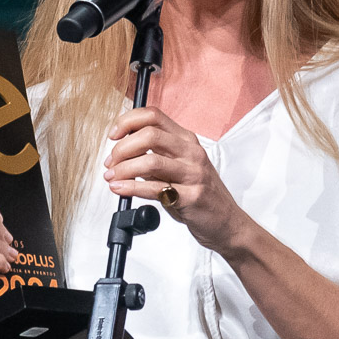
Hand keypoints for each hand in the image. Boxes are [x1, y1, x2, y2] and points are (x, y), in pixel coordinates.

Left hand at [102, 107, 246, 251]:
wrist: (226, 222)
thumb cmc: (199, 195)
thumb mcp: (179, 168)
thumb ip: (155, 157)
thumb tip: (121, 153)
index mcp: (186, 140)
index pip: (153, 116)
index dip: (127, 121)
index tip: (113, 135)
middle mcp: (191, 152)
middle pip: (149, 135)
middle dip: (122, 148)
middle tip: (111, 162)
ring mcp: (194, 174)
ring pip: (150, 161)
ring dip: (123, 169)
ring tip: (112, 177)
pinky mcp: (191, 196)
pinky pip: (155, 188)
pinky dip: (131, 188)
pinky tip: (120, 189)